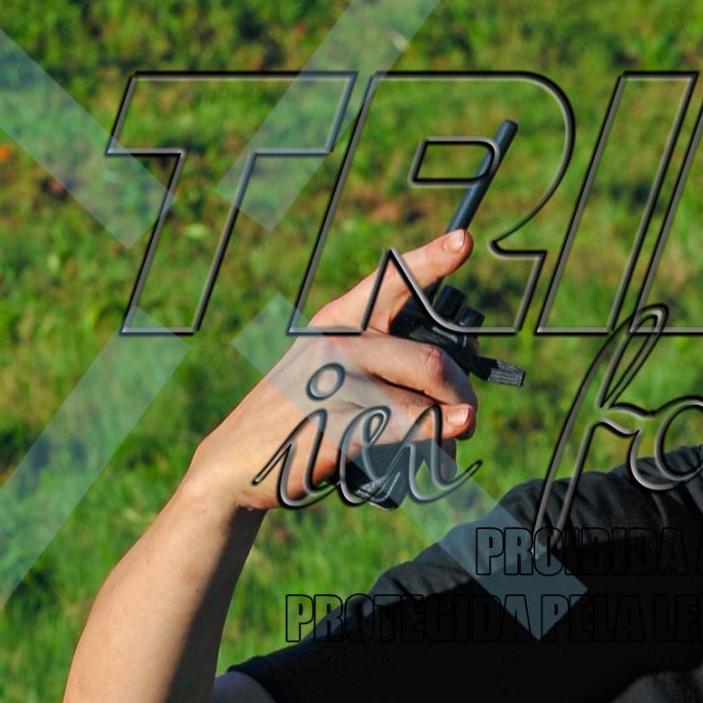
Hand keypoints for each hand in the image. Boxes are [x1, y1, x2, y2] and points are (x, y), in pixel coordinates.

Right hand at [183, 222, 484, 514]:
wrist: (235, 461)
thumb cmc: (296, 416)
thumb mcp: (326, 370)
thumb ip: (381, 362)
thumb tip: (455, 376)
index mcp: (338, 322)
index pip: (391, 282)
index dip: (432, 260)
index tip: (464, 240)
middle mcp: (337, 344)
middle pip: (429, 359)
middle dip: (460, 390)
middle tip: (467, 411)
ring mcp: (335, 384)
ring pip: (422, 398)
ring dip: (449, 423)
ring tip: (450, 439)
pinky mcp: (337, 425)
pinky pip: (405, 427)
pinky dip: (435, 434)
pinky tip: (447, 436)